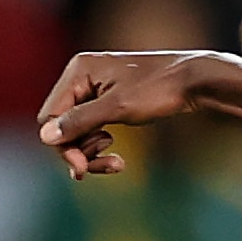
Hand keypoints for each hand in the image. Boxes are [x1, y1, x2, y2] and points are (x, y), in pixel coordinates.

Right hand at [36, 50, 241, 179]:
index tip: (82, 169)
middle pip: (61, 126)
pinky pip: (91, 128)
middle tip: (95, 170)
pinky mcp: (107, 100)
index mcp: (79, 70)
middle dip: (78, 151)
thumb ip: (80, 122)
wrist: (196, 81)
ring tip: (115, 161)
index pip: (51, 116)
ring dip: (91, 152)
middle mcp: (82, 76)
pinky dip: (99, 145)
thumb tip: (45, 136)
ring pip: (76, 131)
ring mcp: (95, 88)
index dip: (62, 146)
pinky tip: (115, 154)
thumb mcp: (117, 108)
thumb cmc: (160, 89)